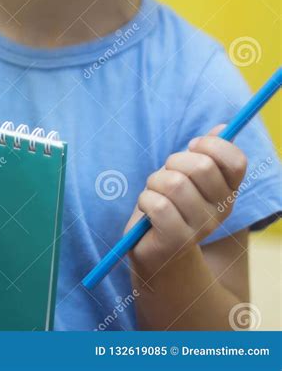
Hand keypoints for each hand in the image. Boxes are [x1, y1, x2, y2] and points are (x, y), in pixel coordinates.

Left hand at [124, 124, 246, 274]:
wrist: (158, 252)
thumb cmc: (170, 205)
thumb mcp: (187, 176)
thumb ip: (205, 153)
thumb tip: (222, 128)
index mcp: (228, 191)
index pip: (236, 161)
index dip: (212, 145)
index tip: (193, 146)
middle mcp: (221, 210)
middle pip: (201, 166)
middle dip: (173, 161)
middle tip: (166, 174)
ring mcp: (201, 228)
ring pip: (174, 184)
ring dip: (155, 182)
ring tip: (155, 193)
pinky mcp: (177, 241)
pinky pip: (157, 205)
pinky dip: (145, 200)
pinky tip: (148, 210)